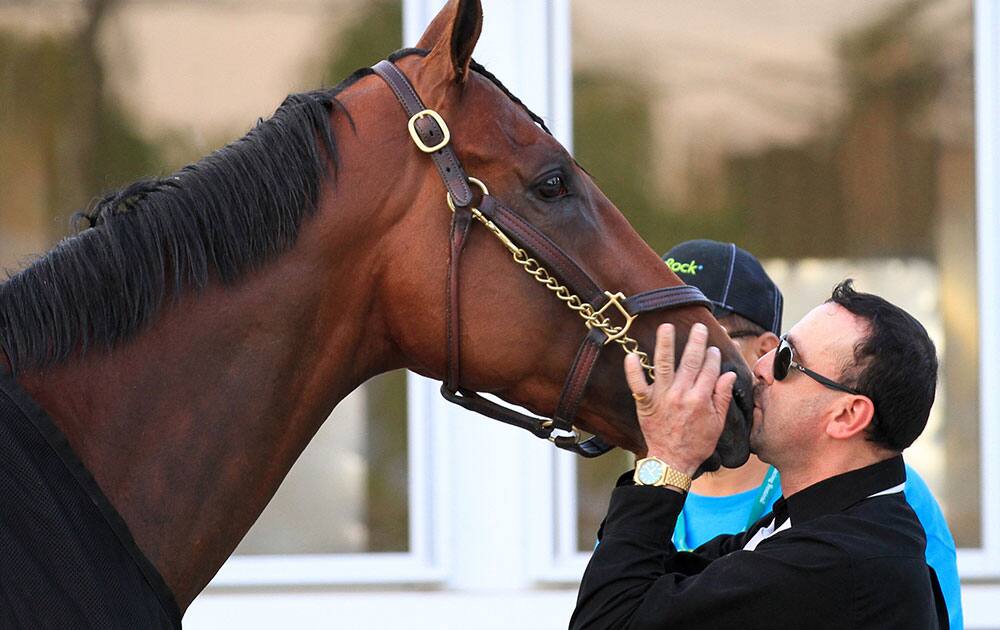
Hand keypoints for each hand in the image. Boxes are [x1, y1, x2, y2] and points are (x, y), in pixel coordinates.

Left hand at [624, 322, 736, 476]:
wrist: (672, 462)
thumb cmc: (696, 444)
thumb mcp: (717, 423)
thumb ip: (722, 397)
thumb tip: (729, 374)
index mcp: (701, 399)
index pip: (709, 369)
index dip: (712, 356)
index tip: (713, 348)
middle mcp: (681, 395)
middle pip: (689, 362)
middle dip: (695, 342)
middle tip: (698, 326)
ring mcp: (662, 398)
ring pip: (664, 365)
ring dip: (665, 344)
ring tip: (666, 327)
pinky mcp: (645, 404)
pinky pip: (637, 385)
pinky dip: (634, 371)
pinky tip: (631, 356)